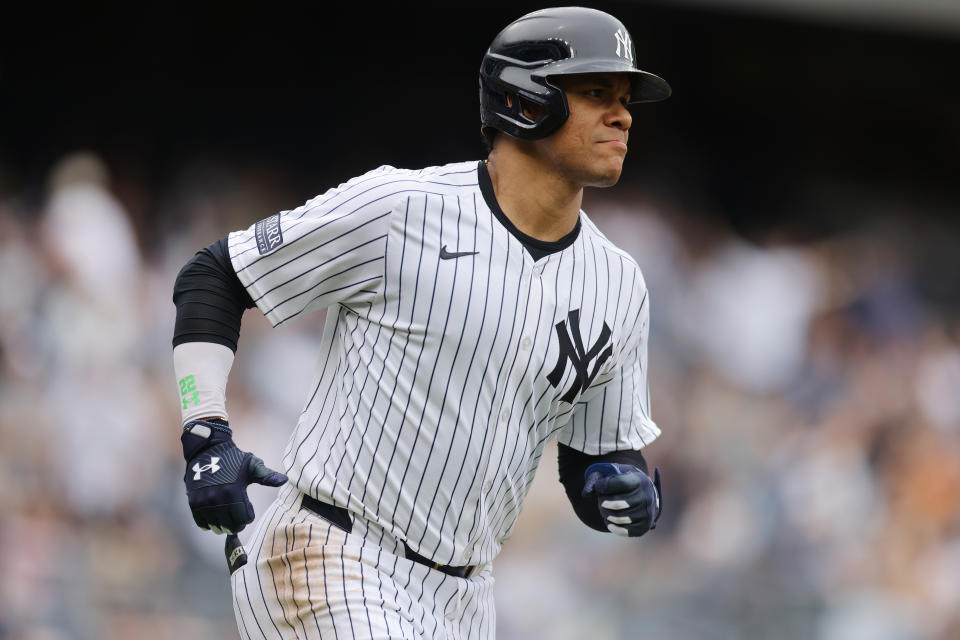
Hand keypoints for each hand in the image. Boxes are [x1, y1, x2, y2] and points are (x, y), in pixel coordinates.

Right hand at [181, 419, 286, 533]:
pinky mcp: (193, 502)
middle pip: (230, 526)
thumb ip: (267, 476)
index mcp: (234, 491)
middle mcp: (218, 498)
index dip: (248, 517)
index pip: (244, 518)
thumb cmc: (233, 458)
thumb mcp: (252, 465)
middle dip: (237, 524)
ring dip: (223, 526)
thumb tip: (284, 480)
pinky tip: (215, 518)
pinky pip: (201, 523)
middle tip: (239, 519)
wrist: (207, 449)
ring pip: (216, 527)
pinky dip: (209, 524)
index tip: (248, 512)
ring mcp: (204, 501)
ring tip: (227, 519)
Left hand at [582, 462, 661, 536]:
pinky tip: (609, 521)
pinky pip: (624, 531)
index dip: (604, 485)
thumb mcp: (614, 473)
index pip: (620, 483)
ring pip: (619, 518)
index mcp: (640, 481)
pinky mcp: (644, 527)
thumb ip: (597, 479)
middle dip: (603, 502)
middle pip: (617, 504)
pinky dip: (613, 527)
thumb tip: (586, 494)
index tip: (598, 486)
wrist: (643, 495)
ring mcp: (646, 513)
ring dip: (606, 514)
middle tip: (601, 501)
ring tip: (604, 510)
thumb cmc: (624, 482)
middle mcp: (646, 498)